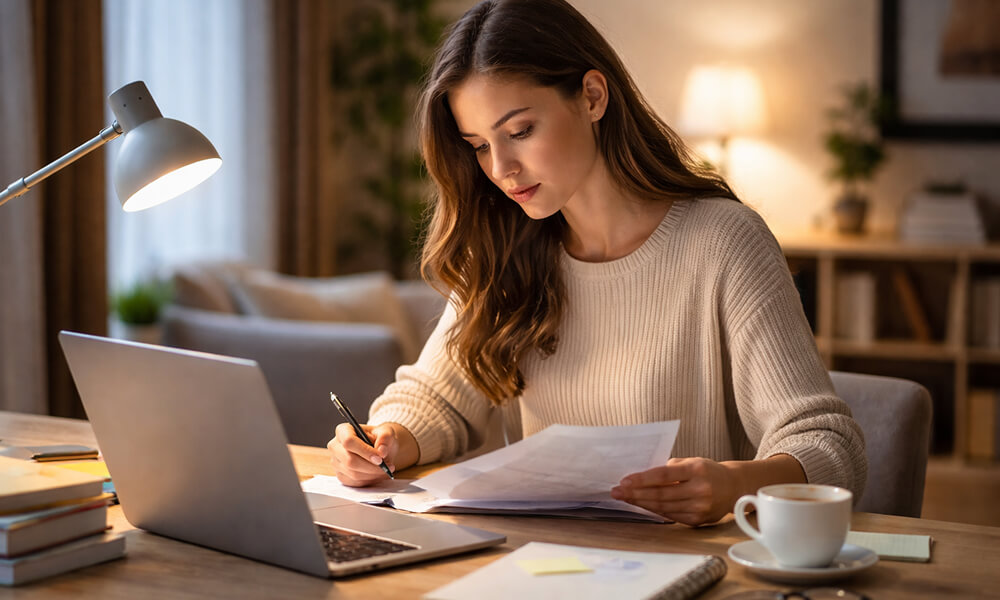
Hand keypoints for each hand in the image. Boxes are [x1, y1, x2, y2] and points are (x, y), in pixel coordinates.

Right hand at [327, 422, 400, 486]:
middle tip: (386, 467)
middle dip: (371, 467)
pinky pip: (354, 482)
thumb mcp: (386, 431)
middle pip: (349, 460)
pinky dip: (369, 480)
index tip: (380, 458)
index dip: (364, 451)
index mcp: (343, 431)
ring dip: (372, 474)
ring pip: (353, 474)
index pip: (348, 441)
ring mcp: (335, 462)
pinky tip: (377, 474)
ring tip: (385, 470)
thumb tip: (382, 450)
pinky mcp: (340, 475)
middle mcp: (335, 446)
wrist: (378, 449)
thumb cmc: (379, 438)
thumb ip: (385, 437)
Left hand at [610, 457, 739, 525]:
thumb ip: (669, 468)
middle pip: (661, 494)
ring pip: (663, 507)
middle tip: (616, 491)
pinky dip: (654, 511)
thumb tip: (642, 476)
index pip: (664, 476)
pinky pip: (670, 516)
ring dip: (641, 503)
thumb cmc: (707, 471)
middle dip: (635, 493)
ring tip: (624, 498)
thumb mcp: (691, 462)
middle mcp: (700, 490)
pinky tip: (642, 505)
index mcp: (697, 470)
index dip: (642, 479)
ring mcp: (700, 507)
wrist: (733, 487)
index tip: (624, 481)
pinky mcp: (698, 520)